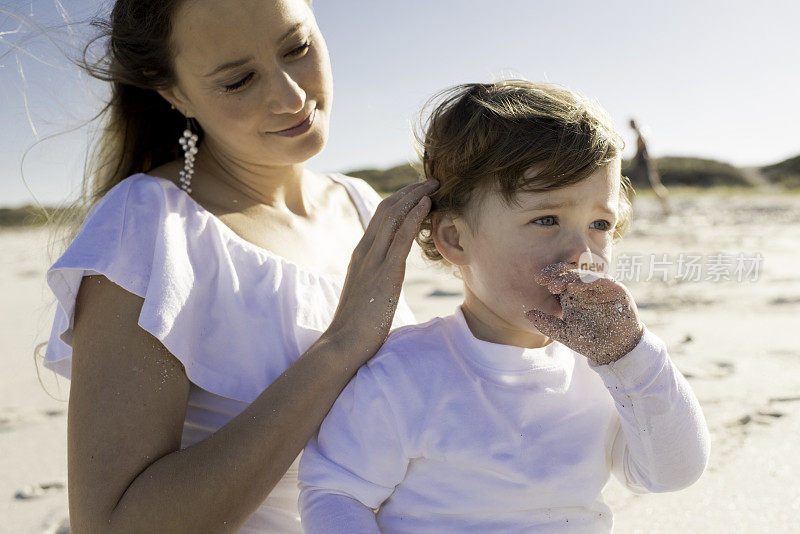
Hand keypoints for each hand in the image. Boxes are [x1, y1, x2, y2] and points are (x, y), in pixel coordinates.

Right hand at [324, 179, 438, 362]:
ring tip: (434, 184)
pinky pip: (400, 237)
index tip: (420, 191)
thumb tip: (388, 282)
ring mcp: (373, 261)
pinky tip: (427, 204)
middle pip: (387, 209)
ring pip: (393, 216)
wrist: (343, 344)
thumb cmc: (356, 327)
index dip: (401, 200)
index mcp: (361, 255)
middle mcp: (365, 251)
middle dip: (410, 191)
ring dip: (415, 196)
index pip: (381, 217)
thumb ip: (377, 281)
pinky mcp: (384, 273)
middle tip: (432, 180)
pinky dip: (414, 216)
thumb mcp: (369, 295)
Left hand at [524, 262, 643, 365]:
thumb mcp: (564, 333)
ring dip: (570, 276)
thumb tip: (526, 314)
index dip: (549, 275)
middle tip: (545, 279)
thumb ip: (546, 324)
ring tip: (557, 285)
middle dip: (557, 273)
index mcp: (572, 294)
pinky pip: (601, 280)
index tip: (538, 279)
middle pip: (571, 272)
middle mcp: (586, 287)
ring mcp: (601, 287)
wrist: (615, 352)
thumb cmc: (589, 341)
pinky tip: (575, 287)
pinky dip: (588, 281)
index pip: (560, 278)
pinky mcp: (616, 289)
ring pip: (585, 273)